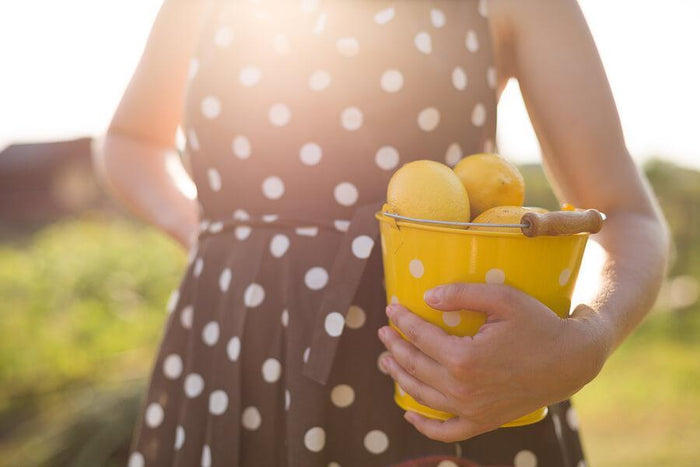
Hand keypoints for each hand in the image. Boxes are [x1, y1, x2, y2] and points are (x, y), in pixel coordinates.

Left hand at [377, 282, 612, 442]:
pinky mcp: (482, 422)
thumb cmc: (538, 324)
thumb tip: (426, 296)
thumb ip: (461, 294)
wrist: (571, 361)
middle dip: (394, 346)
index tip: (391, 308)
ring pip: (421, 396)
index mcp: (464, 357)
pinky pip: (445, 431)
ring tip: (387, 360)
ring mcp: (471, 410)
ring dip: (399, 377)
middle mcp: (462, 388)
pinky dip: (424, 426)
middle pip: (414, 365)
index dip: (402, 320)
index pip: (420, 336)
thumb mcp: (502, 299)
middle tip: (383, 332)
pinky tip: (409, 414)